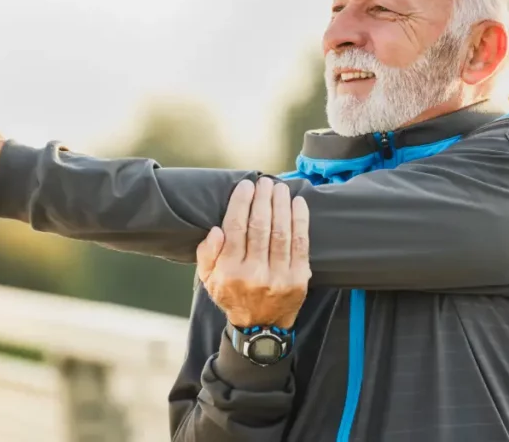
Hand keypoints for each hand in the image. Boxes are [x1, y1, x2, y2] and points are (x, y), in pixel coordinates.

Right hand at [197, 177, 310, 328]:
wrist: (260, 327)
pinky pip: (301, 243)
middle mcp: (254, 274)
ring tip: (280, 188)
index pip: (235, 228)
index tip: (246, 186)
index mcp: (230, 272)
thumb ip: (206, 254)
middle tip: (265, 182)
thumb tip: (216, 230)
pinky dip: (300, 220)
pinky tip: (297, 204)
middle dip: (263, 199)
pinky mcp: (299, 278)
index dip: (241, 203)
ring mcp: (279, 277)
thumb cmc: (232, 295)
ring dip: (281, 205)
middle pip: (260, 226)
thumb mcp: (208, 280)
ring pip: (281, 232)